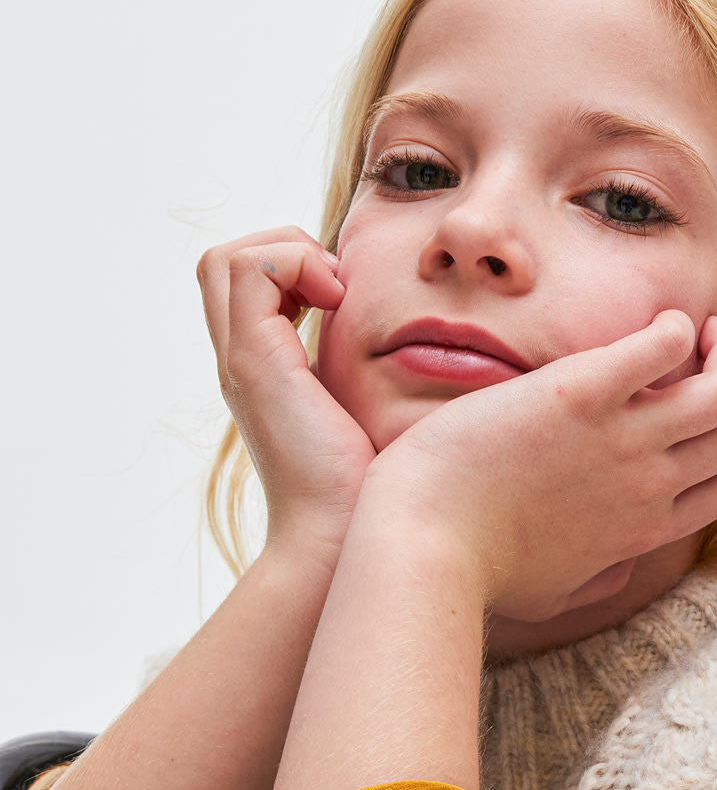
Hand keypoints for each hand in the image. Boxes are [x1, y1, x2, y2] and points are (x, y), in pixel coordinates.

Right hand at [197, 228, 376, 547]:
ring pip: (227, 258)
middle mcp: (241, 362)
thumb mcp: (369, 417)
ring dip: (288, 252)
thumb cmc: (372, 491)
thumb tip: (417, 351)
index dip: (292, 266)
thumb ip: (369, 380)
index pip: (247, 284)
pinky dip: (296, 263)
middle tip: (339, 287)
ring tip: (337, 293)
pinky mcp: (255, 361)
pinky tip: (340, 301)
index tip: (345, 297)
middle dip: (285, 249)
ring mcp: (241, 361)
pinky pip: (252, 268)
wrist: (342, 539)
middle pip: (225, 263)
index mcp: (263, 371)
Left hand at [366, 311, 716, 619]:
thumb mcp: (554, 593)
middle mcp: (650, 485)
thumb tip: (623, 564)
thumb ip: (600, 579)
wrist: (426, 542)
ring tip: (699, 331)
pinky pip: (664, 346)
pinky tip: (655, 320)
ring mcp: (623, 440)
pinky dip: (673, 326)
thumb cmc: (478, 571)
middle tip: (711, 355)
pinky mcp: (582, 394)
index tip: (697, 416)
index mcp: (644, 528)